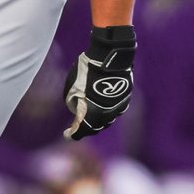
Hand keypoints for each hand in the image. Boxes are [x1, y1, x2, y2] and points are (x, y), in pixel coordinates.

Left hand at [63, 25, 135, 140]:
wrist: (110, 58)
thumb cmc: (86, 73)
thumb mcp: (71, 89)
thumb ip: (72, 102)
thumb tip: (77, 107)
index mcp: (94, 116)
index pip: (82, 131)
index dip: (73, 134)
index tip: (67, 135)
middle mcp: (109, 115)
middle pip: (96, 126)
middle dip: (86, 127)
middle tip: (78, 125)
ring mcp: (119, 106)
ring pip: (107, 117)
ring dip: (98, 118)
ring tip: (90, 114)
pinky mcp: (126, 97)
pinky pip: (115, 107)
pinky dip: (107, 108)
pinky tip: (101, 104)